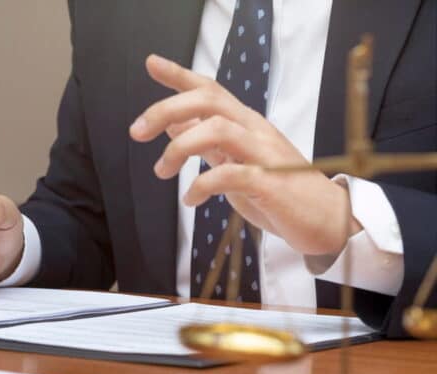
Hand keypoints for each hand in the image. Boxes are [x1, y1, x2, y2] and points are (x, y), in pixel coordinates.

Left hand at [129, 54, 360, 255]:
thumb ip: (207, 144)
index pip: (210, 89)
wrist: (327, 219)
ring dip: (179, 148)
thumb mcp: (235, 162)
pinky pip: (229, 175)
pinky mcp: (270, 183)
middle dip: (166, 109)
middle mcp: (254, 131)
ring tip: (162, 171)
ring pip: (216, 129)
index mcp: (245, 124)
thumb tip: (174, 125)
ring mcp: (264, 154)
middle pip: (208, 101)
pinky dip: (202, 186)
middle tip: (137, 131)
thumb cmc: (280, 191)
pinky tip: (191, 199)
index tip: (151, 64)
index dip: (179, 75)